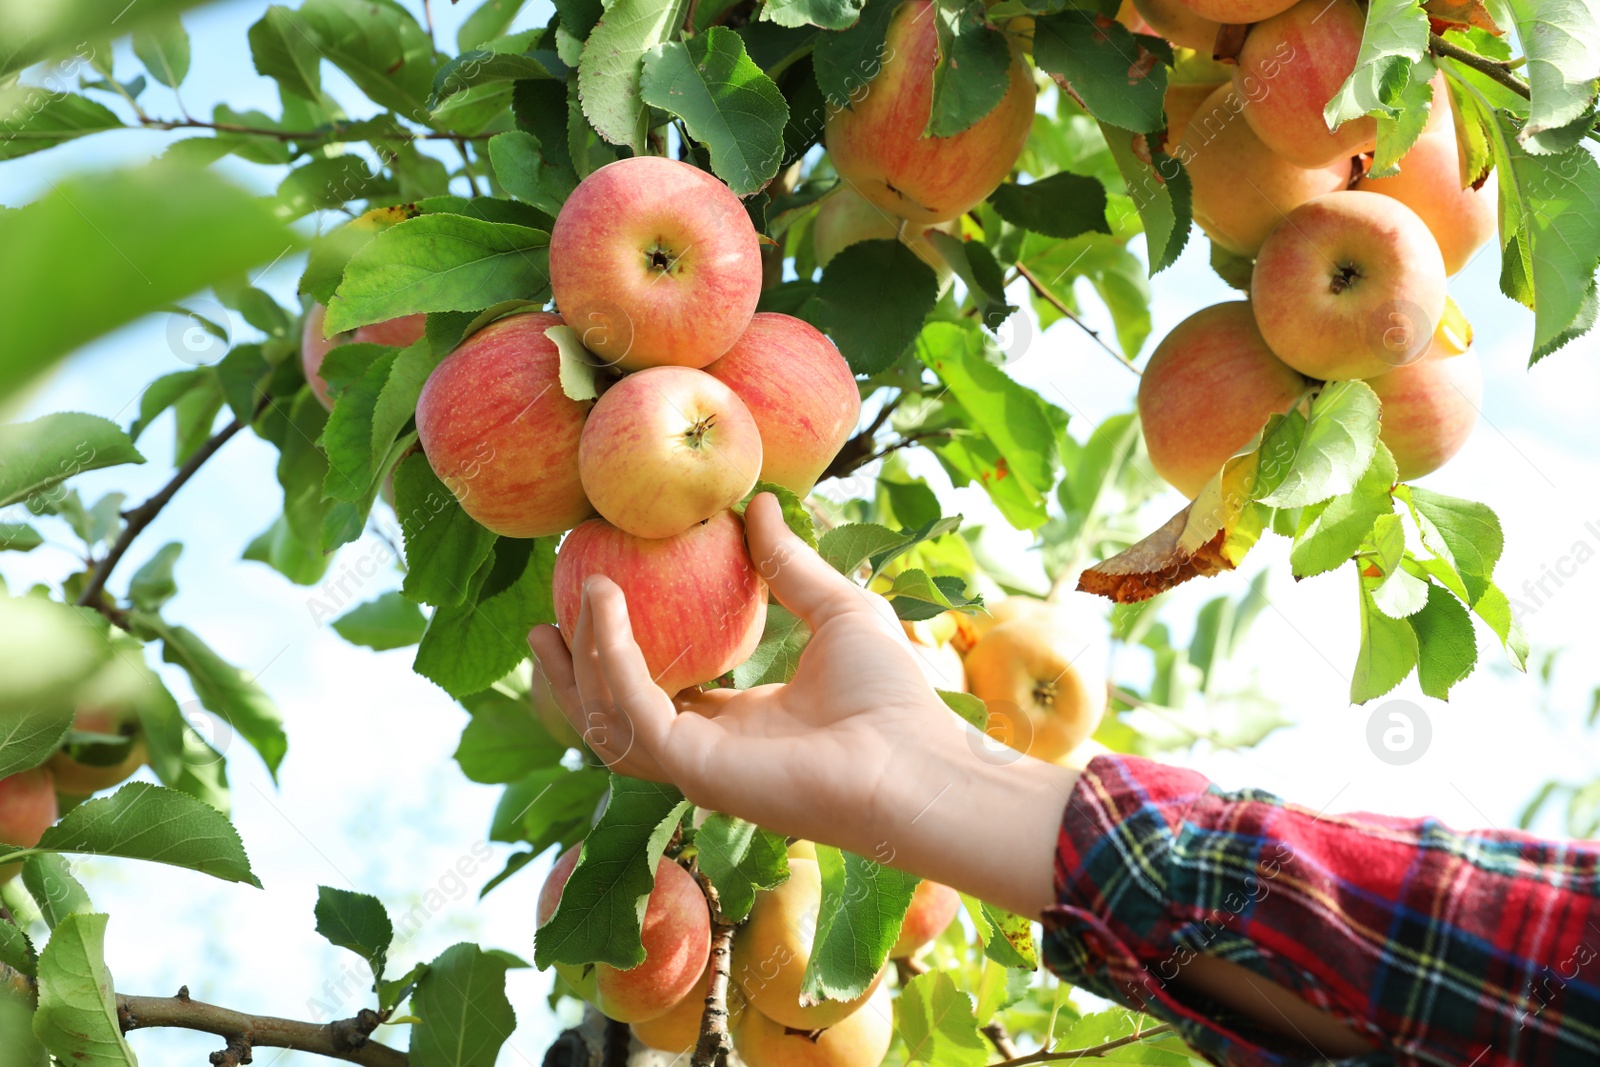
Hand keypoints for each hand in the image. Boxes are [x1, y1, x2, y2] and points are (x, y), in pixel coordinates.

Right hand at [528, 493, 1076, 916]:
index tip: (594, 599)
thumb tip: (762, 505)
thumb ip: (791, 564)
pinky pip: (633, 712)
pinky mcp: (698, 770)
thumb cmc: (893, 696)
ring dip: (580, 664)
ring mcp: (699, 766)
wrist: (918, 760)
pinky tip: (604, 608)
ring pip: (608, 721)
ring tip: (561, 610)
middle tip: (542, 621)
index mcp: (738, 724)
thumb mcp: (836, 607)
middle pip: (614, 717)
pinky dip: (611, 659)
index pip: (659, 694)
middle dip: (573, 675)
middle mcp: (710, 751)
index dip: (620, 653)